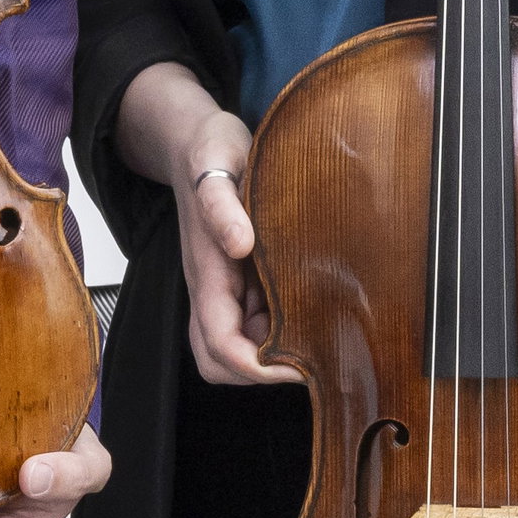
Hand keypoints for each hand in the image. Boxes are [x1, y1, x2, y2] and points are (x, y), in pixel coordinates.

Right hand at [176, 145, 300, 388]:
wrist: (198, 143)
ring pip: (239, 346)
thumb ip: (222, 205)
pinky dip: (279, 331)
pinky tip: (313, 312)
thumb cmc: (209, 155)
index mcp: (207, 274)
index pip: (220, 344)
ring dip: (272, 355)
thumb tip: (239, 243)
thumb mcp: (218, 168)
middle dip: (260, 374)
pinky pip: (254, 323)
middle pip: (220, 360)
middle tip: (309, 363)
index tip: (299, 368)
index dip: (256, 368)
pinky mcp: (239, 280)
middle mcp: (212, 290)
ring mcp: (224, 288)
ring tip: (319, 340)